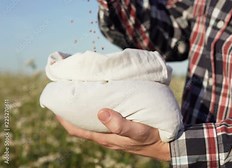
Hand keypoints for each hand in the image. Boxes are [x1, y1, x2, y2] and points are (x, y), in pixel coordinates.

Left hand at [56, 108, 170, 160]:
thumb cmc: (153, 137)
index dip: (64, 120)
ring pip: (90, 125)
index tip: (56, 105)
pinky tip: (101, 105)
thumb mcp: (138, 131)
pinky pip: (102, 124)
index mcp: (106, 137)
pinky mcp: (119, 133)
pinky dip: (95, 115)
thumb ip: (120, 124)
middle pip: (81, 127)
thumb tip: (100, 112)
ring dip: (82, 114)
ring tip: (80, 97)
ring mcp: (112, 136)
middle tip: (66, 96)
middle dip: (71, 114)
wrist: (166, 145)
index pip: (77, 130)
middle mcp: (106, 137)